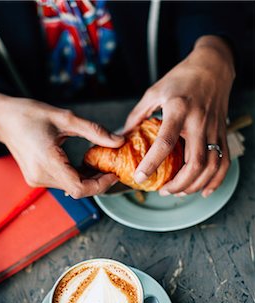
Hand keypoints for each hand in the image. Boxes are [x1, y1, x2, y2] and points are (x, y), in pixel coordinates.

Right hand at [0, 93, 123, 197]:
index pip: (79, 188)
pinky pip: (61, 183)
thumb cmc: (29, 114)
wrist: (3, 118)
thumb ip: (94, 131)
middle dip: (96, 182)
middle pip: (77, 190)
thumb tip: (118, 142)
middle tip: (110, 168)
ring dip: (86, 180)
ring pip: (70, 188)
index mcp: (47, 161)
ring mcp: (36, 179)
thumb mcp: (65, 118)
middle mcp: (40, 175)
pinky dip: (75, 177)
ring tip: (98, 164)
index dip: (100, 185)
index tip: (113, 174)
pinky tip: (83, 165)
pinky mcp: (35, 179)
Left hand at [124, 36, 235, 196]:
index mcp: (178, 111)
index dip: (151, 163)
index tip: (140, 177)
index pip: (165, 143)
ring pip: (210, 167)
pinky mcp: (222, 133)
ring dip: (195, 186)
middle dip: (178, 184)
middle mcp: (199, 123)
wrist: (213, 67)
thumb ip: (137, 115)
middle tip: (163, 191)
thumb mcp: (155, 92)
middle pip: (195, 164)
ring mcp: (213, 130)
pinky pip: (224, 162)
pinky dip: (216, 180)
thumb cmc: (182, 78)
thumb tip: (122, 135)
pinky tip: (204, 190)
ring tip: (178, 191)